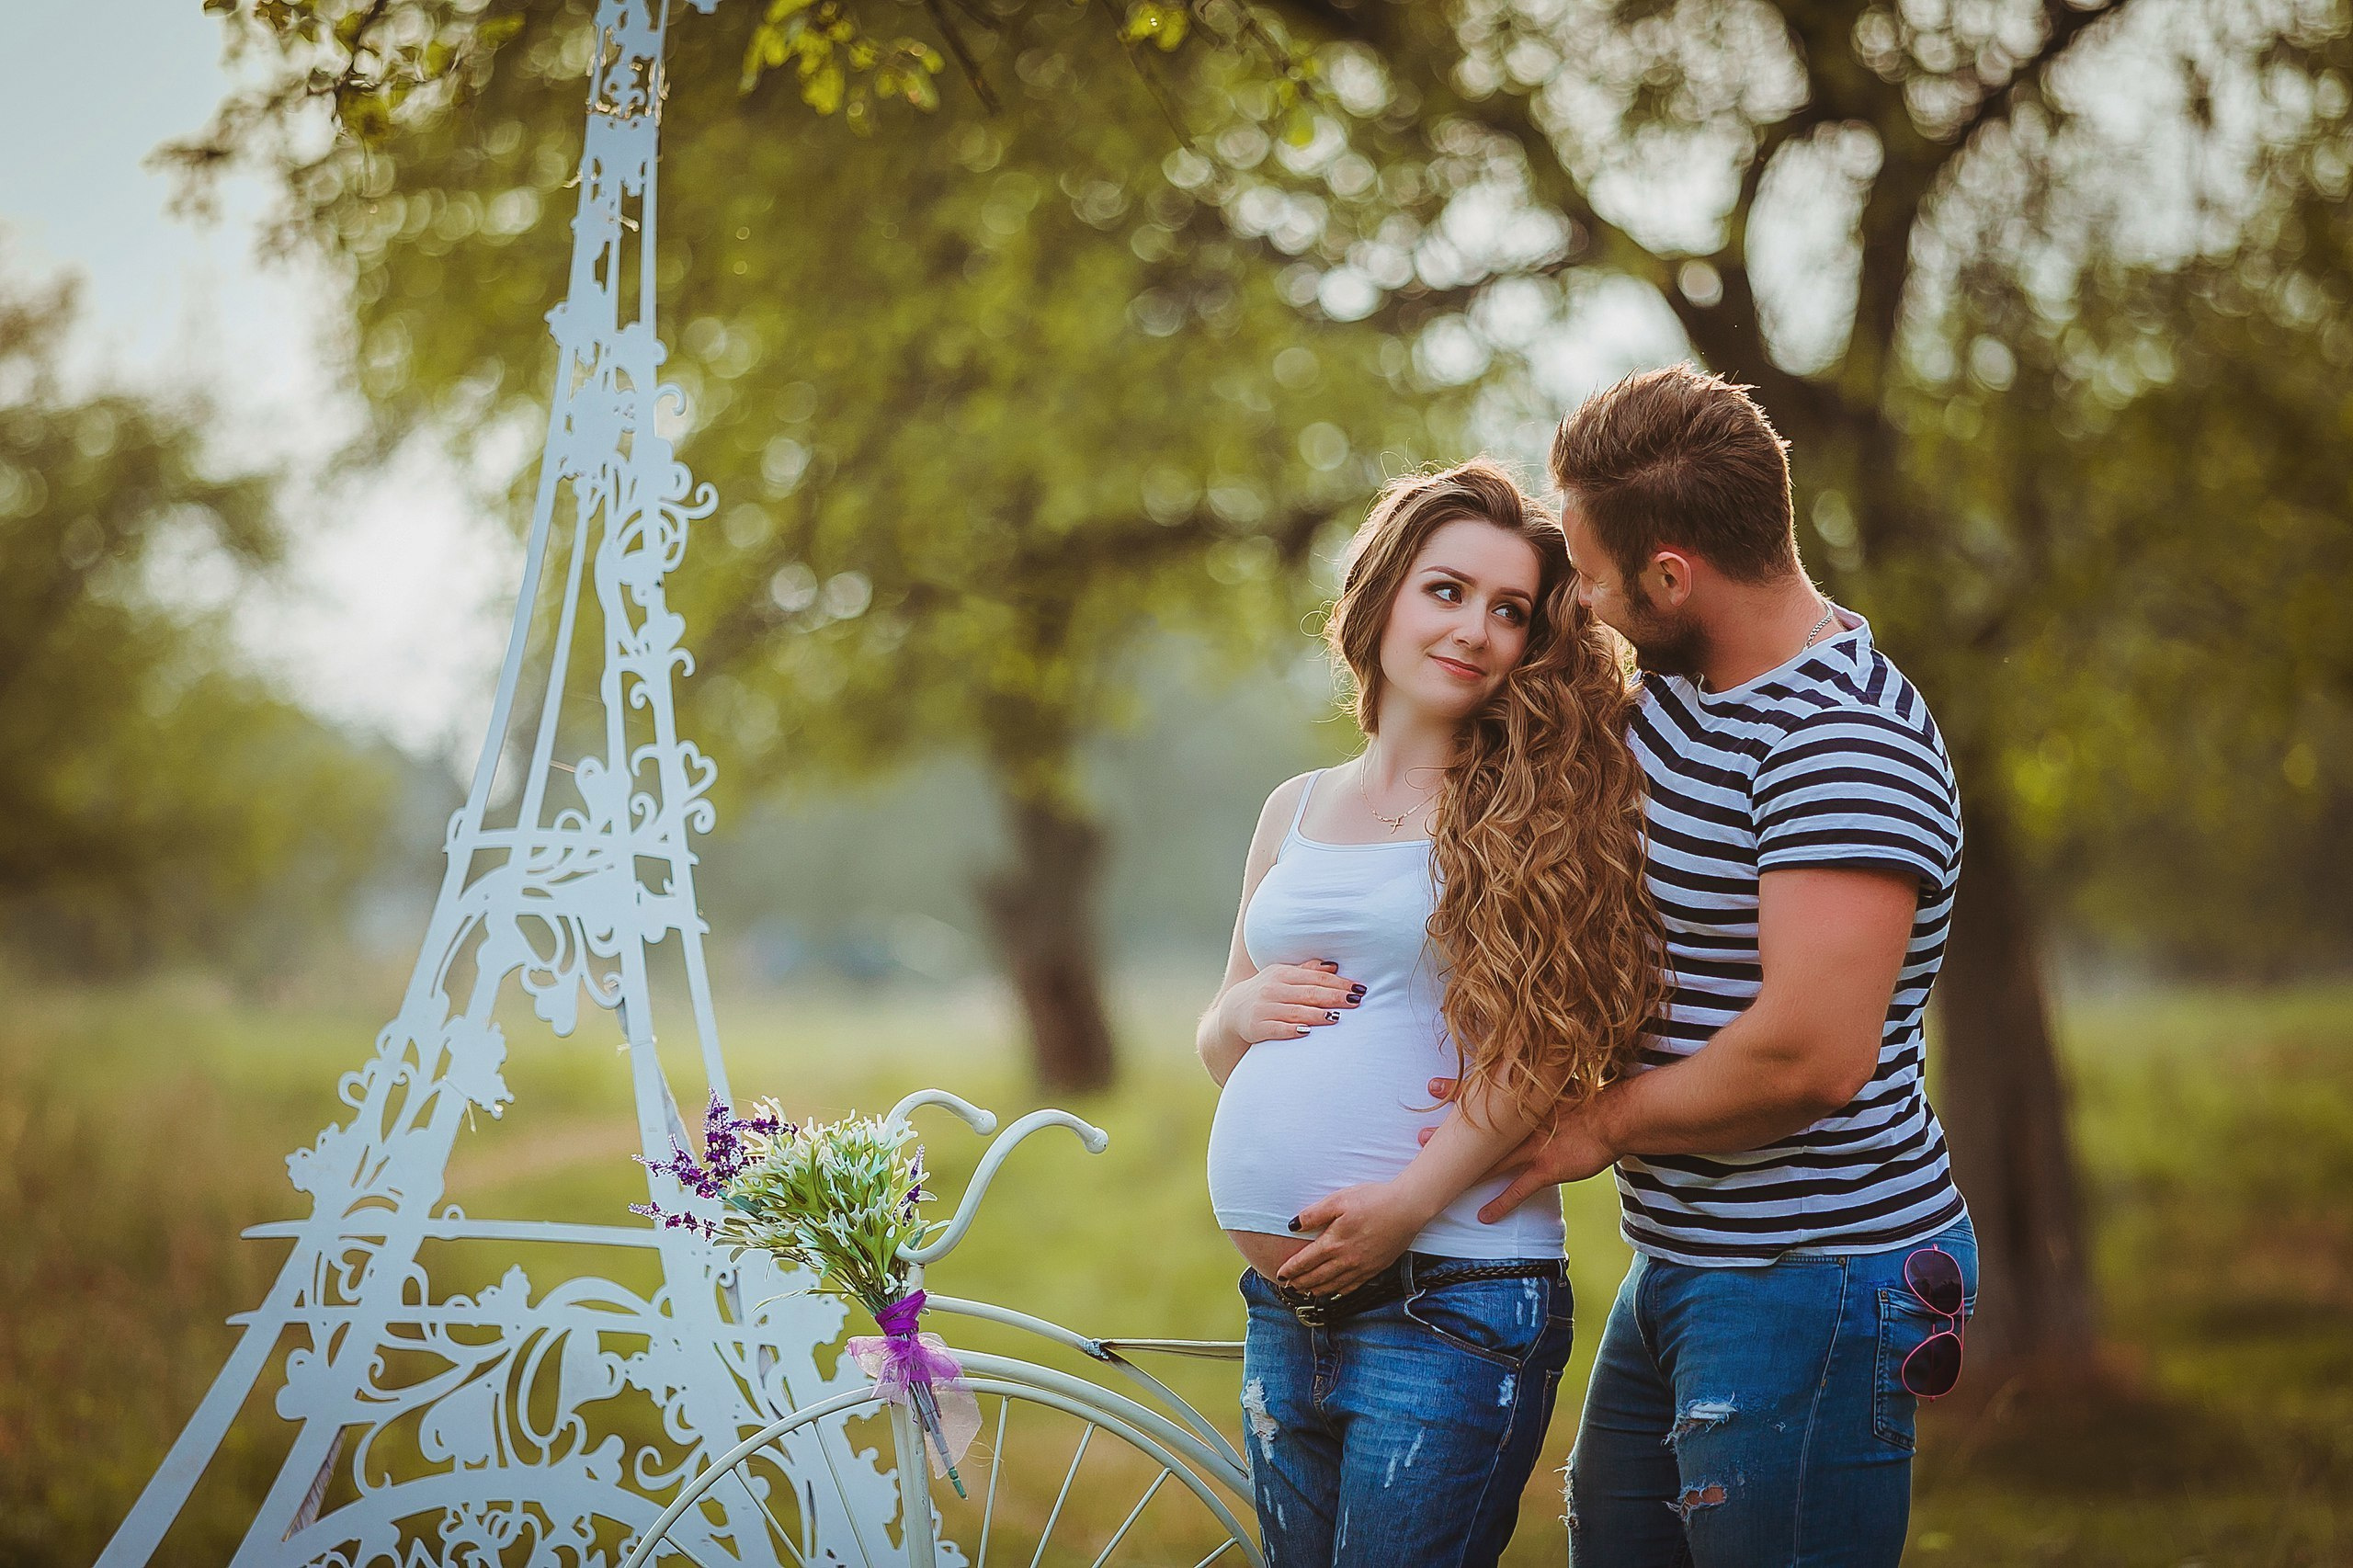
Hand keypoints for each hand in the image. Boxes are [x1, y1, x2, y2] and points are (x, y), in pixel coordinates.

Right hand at [1218, 961, 1364, 1047]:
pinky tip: (1306, 1032)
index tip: (1359, 988)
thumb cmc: (1267, 992)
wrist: (1233, 1011)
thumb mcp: (1283, 976)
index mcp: (1282, 973)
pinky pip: (1277, 1028)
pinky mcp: (1257, 1026)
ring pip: (1296, 1011)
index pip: (1316, 977)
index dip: (1339, 983)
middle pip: (1309, 993)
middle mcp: (1273, 988)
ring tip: (1337, 1017)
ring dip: (1317, 1015)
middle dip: (1334, 997)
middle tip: (1356, 1001)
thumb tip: (1334, 967)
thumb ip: (1307, 971)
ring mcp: (1264, 1008)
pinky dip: (1291, 1030)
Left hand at [1276, 1181, 1428, 1296]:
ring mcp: (1361, 1267)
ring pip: (1333, 1285)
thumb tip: (1293, 1225)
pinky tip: (1334, 1291)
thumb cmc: (1373, 1200)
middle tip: (1288, 1286)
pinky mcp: (1375, 1269)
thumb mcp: (1339, 1200)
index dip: (1290, 1270)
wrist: (1407, 1209)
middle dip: (1299, 1283)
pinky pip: (1352, 1286)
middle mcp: (1346, 1260)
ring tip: (1305, 1291)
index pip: (1305, 1261)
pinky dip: (1338, 1291)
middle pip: (1316, 1277)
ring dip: (1316, 1289)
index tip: (1280, 1275)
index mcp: (1334, 1243)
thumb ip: (1314, 1214)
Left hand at [1423, 1077, 1618, 1222]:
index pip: (1481, 1093)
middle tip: (1417, 1136)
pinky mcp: (1546, 1169)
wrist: (1616, 1116)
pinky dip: (1500, 1204)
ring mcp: (1531, 1148)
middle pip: (1477, 1131)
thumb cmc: (1595, 1096)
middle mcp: (1521, 1125)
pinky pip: (1518, 1190)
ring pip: (1490, 1161)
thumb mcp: (1564, 1079)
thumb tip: (1532, 1062)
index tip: (1430, 1086)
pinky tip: (1483, 1216)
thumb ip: (1544, 1076)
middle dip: (1447, 1135)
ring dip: (1464, 1170)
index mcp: (1524, 1101)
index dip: (1455, 1090)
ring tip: (1437, 1177)